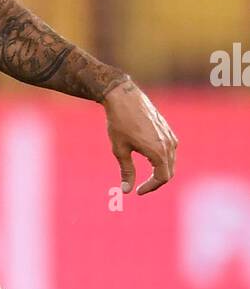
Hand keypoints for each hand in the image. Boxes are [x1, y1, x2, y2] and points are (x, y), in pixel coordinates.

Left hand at [104, 79, 177, 195]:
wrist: (123, 97)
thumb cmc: (119, 123)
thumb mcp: (120, 150)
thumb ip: (126, 171)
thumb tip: (126, 190)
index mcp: (158, 151)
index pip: (162, 178)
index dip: (150, 187)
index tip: (138, 191)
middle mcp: (168, 144)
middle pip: (169, 172)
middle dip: (156, 182)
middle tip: (141, 187)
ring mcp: (170, 135)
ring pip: (170, 161)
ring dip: (160, 171)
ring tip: (146, 177)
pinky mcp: (167, 129)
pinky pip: (170, 150)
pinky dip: (162, 160)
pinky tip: (149, 161)